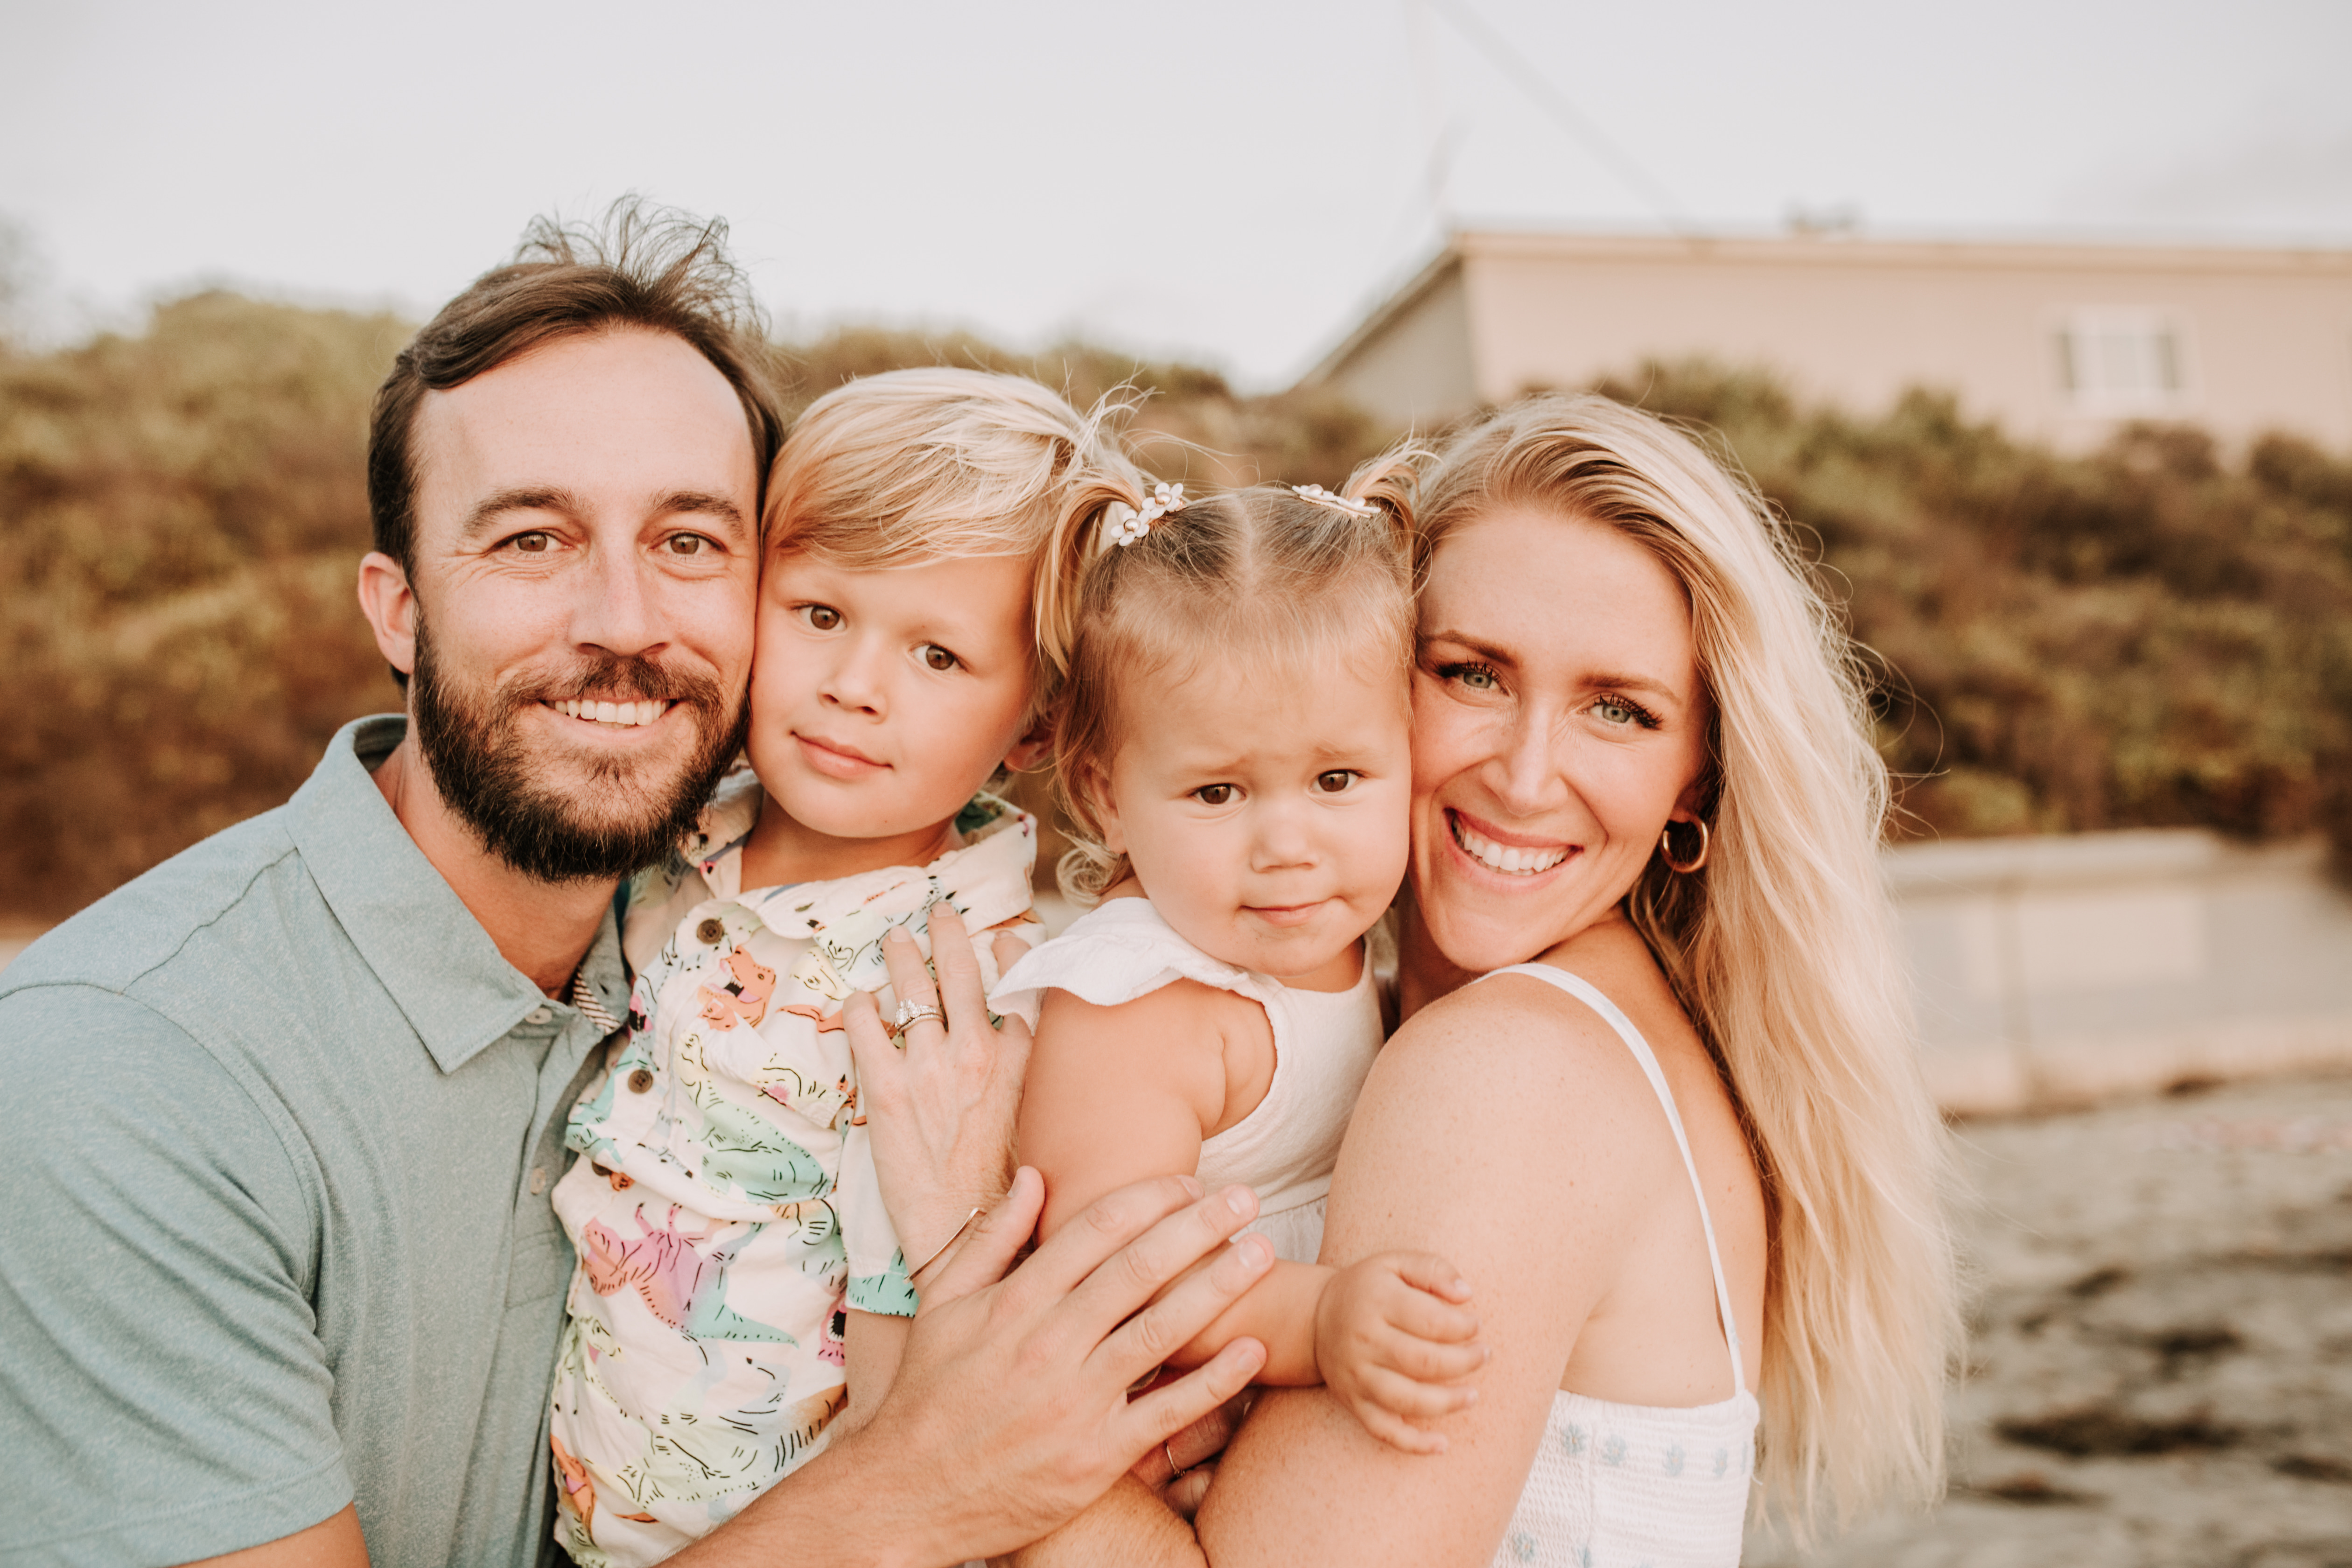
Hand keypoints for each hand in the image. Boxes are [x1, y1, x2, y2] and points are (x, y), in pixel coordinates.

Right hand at [831, 1169, 1275, 1560]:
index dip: (1150, 1199)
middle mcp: (1048, 1343)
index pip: (1095, 1230)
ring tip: (1262, 1254)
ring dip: (1218, 1286)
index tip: (1190, 1184)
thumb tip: (1035, 1178)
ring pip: (1161, 1330)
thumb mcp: (941, 1306)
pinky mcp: (1095, 1457)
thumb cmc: (928, 1395)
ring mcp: (1075, 1401)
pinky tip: (1252, 1348)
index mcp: (1013, 1303)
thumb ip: (991, 1240)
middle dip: (1200, 1226)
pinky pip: (1166, 1411)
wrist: (908, 1495)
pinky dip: (1213, 1380)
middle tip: (1247, 1199)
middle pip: (1139, 1268)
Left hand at [846, 902, 1033, 1267]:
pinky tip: (858, 1002)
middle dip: (947, 935)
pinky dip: (859, 1008)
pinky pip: (865, 1027)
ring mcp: (930, 1067)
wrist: (967, 1236)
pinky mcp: (887, 1089)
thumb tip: (1024, 1033)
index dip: (1012, 953)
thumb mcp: (1037, 1118)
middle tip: (937, 912)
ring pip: (910, 990)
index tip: (1004, 936)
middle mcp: (977, 1053)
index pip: (1018, 986)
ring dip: (900, 959)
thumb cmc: (1005, 1187)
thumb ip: (1030, 1071)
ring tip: (894, 941)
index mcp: (1021, 1061)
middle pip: (960, 973)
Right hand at [1313, 1252, 1486, 1453]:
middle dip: (1464, 1362)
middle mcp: (1365, 1341)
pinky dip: (1413, 1443)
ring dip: (1447, 1403)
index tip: (1476, 1325)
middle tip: (1484, 1355)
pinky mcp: (1354, 1402)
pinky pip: (1383, 1430)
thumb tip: (1466, 1294)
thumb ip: (1432, 1269)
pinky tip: (1442, 1445)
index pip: (1431, 1321)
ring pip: (1406, 1400)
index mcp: (1378, 1303)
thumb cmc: (1368, 1289)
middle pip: (1423, 1362)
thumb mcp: (1395, 1263)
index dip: (1463, 1327)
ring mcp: (1358, 1376)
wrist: (1315, 1318)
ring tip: (1472, 1395)